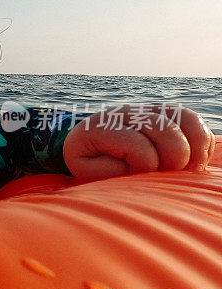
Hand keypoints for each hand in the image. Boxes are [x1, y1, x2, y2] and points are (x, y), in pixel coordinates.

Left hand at [64, 105, 214, 181]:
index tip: (135, 177)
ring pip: (186, 120)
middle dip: (173, 160)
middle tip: (166, 177)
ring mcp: (147, 110)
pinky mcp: (165, 114)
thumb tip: (149, 165)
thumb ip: (113, 170)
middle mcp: (126, 112)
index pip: (137, 146)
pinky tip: (194, 162)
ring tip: (188, 171)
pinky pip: (195, 122)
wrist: (87, 147)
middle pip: (166, 131)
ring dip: (193, 151)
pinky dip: (201, 143)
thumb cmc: (89, 164)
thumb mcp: (88, 172)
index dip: (143, 167)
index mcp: (100, 126)